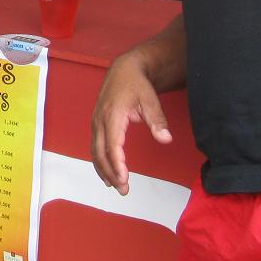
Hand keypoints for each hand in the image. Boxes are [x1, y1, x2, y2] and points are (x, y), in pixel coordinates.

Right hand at [90, 53, 172, 195]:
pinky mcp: (97, 124)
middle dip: (110, 173)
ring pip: (95, 151)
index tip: (124, 179)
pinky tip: (107, 174)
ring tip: (116, 187)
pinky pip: (95, 146)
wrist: (124, 70)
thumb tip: (166, 139)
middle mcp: (100, 120)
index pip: (112, 145)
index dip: (117, 164)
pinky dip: (100, 162)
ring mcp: (96, 122)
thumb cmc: (137, 85)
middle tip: (124, 190)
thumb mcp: (150, 100)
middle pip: (100, 152)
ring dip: (104, 170)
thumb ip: (157, 120)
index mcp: (112, 115)